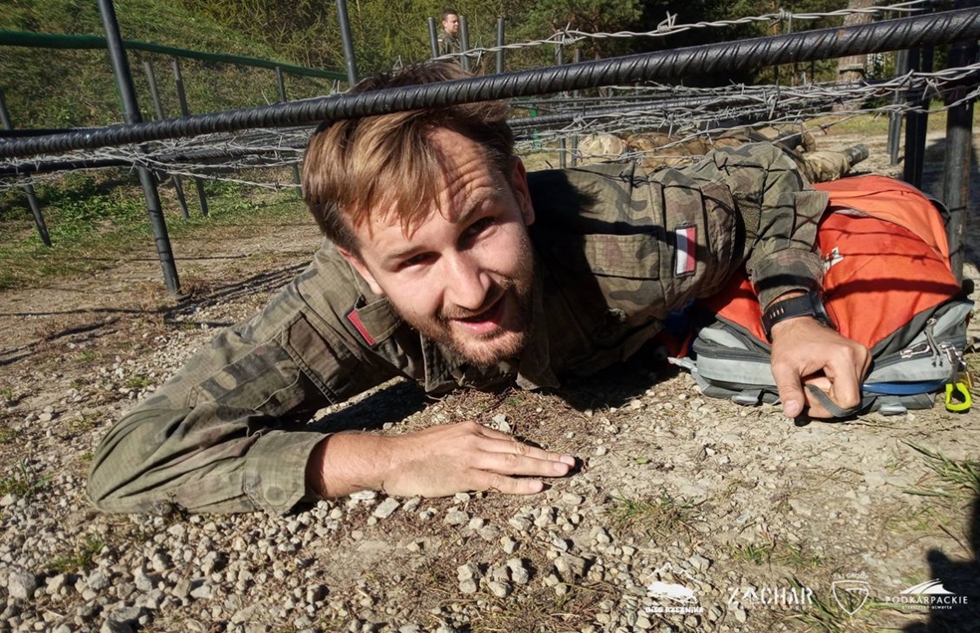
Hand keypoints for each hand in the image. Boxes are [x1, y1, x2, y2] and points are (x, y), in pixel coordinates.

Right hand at [307, 421, 575, 497]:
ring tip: (564, 471)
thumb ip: (465, 444)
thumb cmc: (412, 452)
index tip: (549, 456)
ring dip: (543, 467)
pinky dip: (520, 484)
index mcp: (472, 428)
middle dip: (546, 456)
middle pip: (519, 448)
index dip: (530, 450)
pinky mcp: (466, 475)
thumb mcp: (443, 439)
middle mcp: (476, 438)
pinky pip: (499, 481)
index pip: (508, 440)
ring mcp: (473, 456)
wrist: (391, 458)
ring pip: (516, 462)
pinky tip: (538, 487)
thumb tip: (482, 454)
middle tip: (571, 462)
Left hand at [769, 316, 870, 417]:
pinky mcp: (861, 359)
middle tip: (806, 382)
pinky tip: (821, 374)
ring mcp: (863, 357)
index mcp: (843, 358)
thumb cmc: (788, 343)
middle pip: (849, 398)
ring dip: (827, 392)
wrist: (796, 323)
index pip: (847, 401)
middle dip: (824, 398)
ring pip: (849, 393)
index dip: (826, 408)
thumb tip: (792, 413)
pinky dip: (833, 385)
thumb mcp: (782, 367)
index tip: (805, 398)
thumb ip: (788, 391)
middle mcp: (859, 356)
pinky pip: (850, 385)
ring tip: (812, 376)